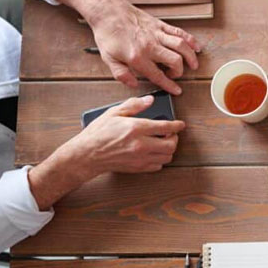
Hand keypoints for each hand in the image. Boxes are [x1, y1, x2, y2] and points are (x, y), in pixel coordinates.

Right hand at [29, 95, 183, 208]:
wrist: (87, 155)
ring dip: (169, 149)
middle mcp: (141, 144)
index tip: (180, 124)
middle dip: (175, 138)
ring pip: (167, 157)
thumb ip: (134, 105)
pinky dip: (160, 160)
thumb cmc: (98, 133)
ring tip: (163, 143)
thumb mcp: (113, 113)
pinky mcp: (137, 168)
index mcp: (136, 128)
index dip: (177, 125)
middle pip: (171, 144)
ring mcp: (140, 158)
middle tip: (171, 134)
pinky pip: (158, 166)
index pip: (166, 127)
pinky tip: (154, 153)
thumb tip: (149, 100)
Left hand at [88, 0, 202, 94]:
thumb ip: (121, 74)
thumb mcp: (108, 59)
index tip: (176, 90)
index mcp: (137, 57)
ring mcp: (157, 34)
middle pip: (175, 61)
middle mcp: (150, 46)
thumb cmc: (108, 34)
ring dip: (190, 57)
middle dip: (179, 71)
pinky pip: (179, 32)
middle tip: (175, 74)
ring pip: (181, 46)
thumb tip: (134, 84)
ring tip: (194, 64)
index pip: (158, 75)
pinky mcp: (160, 25)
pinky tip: (195, 46)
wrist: (109, 12)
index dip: (169, 85)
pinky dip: (190, 40)